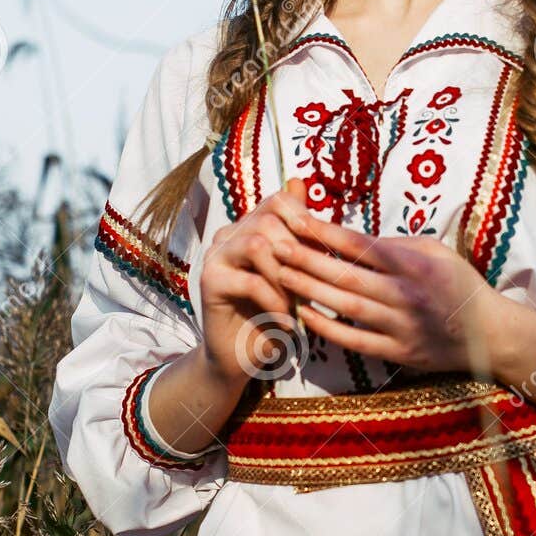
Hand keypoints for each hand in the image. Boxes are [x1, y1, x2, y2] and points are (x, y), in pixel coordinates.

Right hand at [198, 176, 311, 381]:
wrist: (244, 355)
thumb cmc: (276, 313)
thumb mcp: (296, 273)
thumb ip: (299, 234)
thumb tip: (300, 180)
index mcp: (251, 226)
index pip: (278, 201)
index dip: (304, 219)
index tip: (325, 251)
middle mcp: (229, 234)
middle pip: (268, 221)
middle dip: (298, 255)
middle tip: (314, 287)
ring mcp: (216, 256)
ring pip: (257, 245)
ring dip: (287, 278)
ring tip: (300, 305)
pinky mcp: (209, 282)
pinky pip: (249, 281)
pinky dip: (275, 302)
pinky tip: (286, 321)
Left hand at [267, 209, 500, 375]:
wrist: (488, 335)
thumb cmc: (459, 284)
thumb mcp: (436, 251)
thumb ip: (395, 245)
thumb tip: (351, 237)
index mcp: (418, 265)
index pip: (363, 246)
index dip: (327, 232)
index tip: (298, 219)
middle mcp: (408, 295)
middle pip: (348, 275)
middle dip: (308, 259)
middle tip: (275, 244)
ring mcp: (402, 327)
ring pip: (347, 306)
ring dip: (310, 289)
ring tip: (280, 273)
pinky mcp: (398, 353)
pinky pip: (355, 340)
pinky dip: (327, 327)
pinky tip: (302, 312)